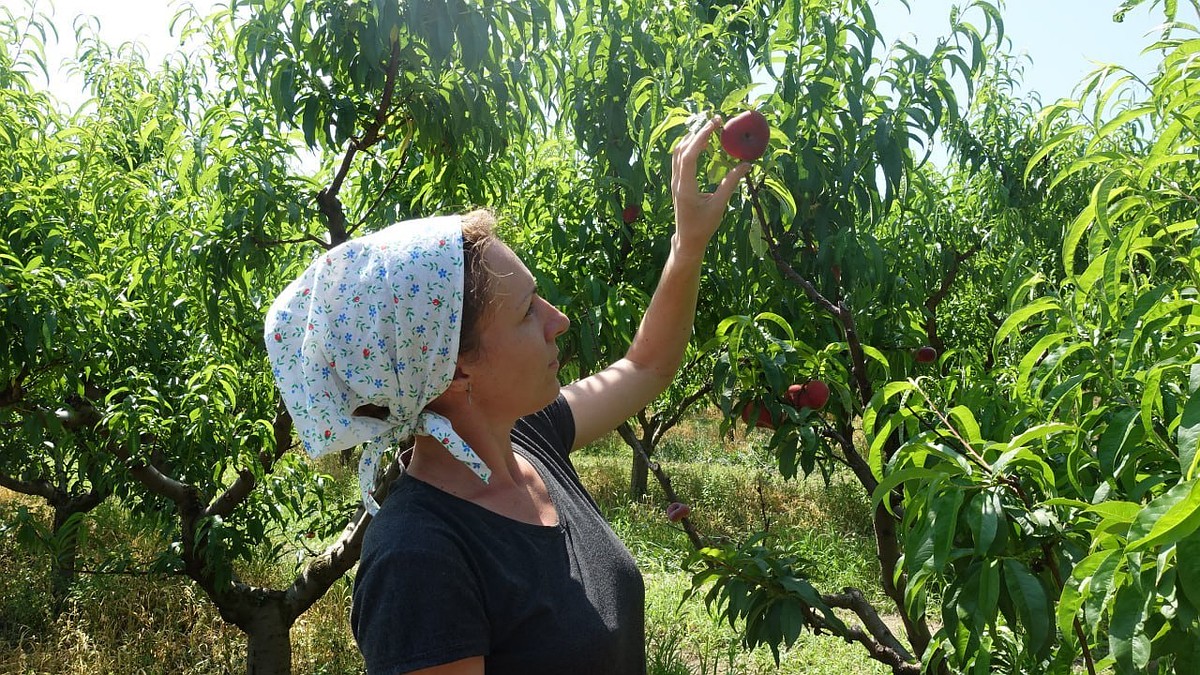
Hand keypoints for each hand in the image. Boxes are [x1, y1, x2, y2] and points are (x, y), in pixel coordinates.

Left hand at [670, 116, 750, 253]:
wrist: (688, 240)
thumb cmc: (703, 226)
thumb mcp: (719, 205)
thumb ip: (731, 183)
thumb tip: (746, 165)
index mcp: (685, 187)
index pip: (689, 155)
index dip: (701, 136)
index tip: (714, 124)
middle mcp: (676, 181)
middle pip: (681, 149)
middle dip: (697, 132)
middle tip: (715, 121)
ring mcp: (674, 181)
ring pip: (678, 152)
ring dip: (692, 138)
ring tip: (709, 129)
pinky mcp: (677, 182)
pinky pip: (680, 159)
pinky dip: (690, 147)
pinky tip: (702, 143)